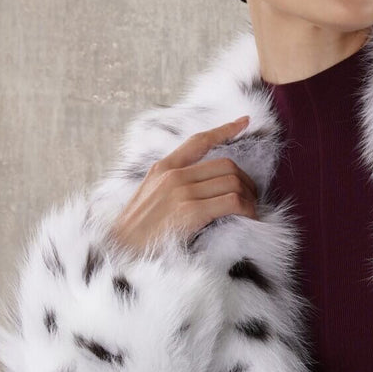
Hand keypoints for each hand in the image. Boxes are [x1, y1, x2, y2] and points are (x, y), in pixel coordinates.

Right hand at [108, 114, 258, 255]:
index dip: (225, 129)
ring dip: (249, 197)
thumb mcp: (148, 196)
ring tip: (252, 210)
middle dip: (246, 180)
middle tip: (253, 196)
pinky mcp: (190, 211)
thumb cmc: (136, 231)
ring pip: (232, 182)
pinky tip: (250, 218)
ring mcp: (182, 192)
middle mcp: (173, 175)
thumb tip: (198, 185)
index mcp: (162, 168)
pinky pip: (232, 202)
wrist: (119, 250)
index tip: (244, 121)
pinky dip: (248, 209)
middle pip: (225, 165)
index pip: (198, 141)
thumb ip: (169, 185)